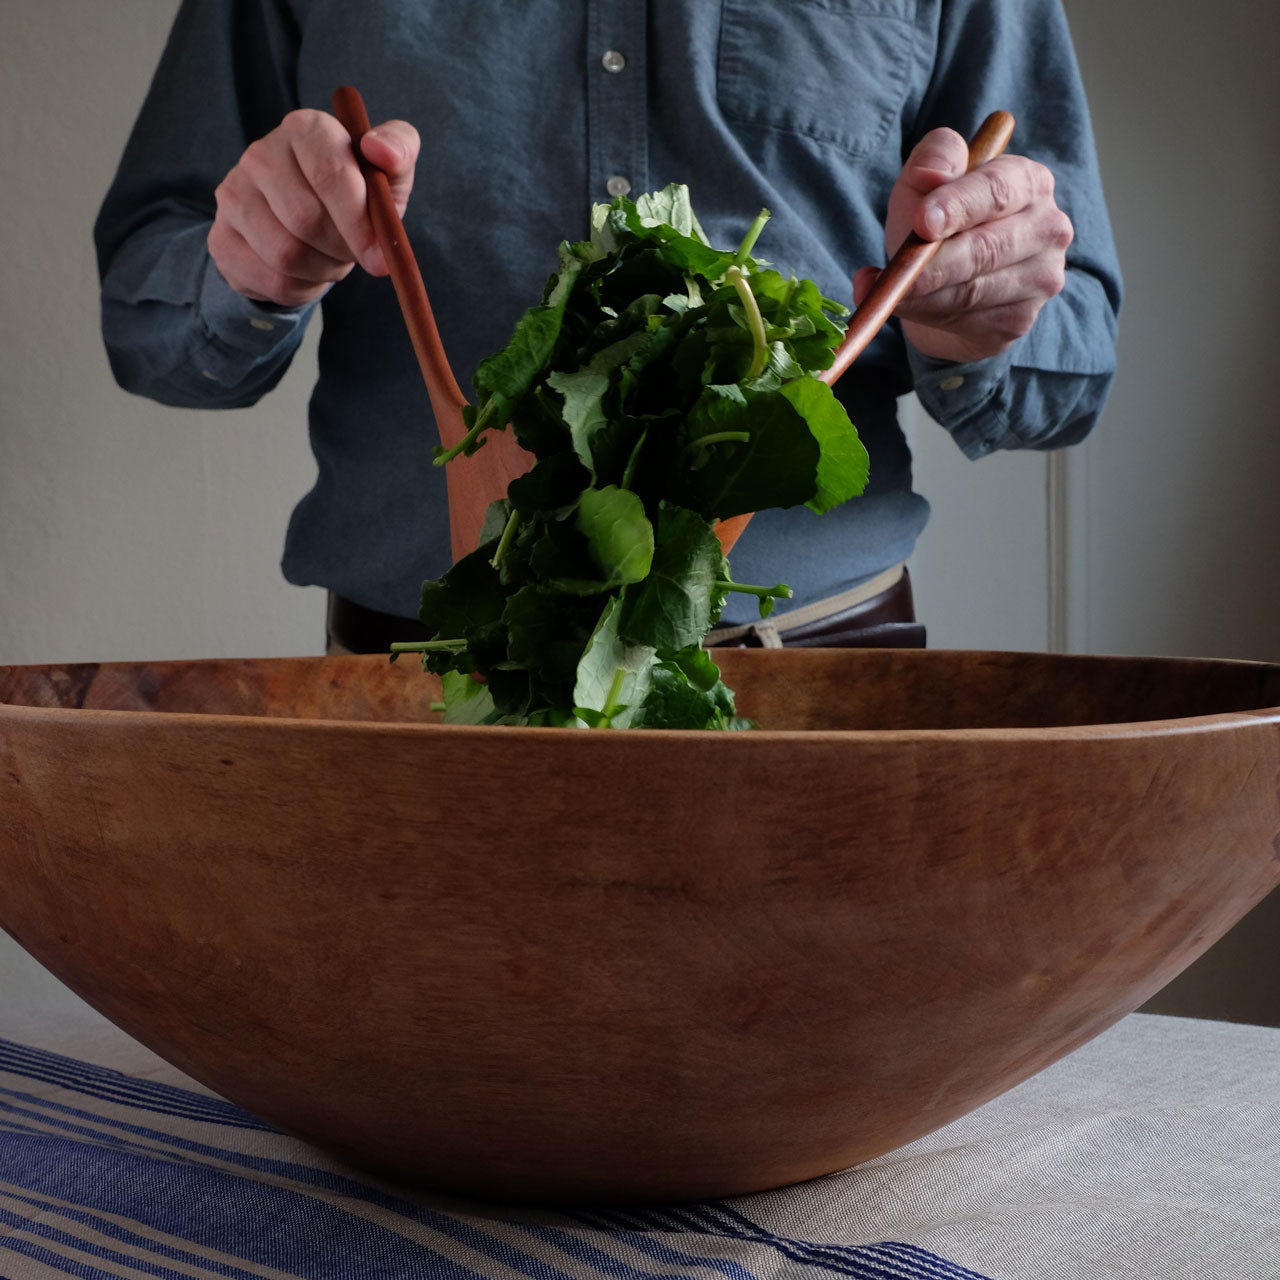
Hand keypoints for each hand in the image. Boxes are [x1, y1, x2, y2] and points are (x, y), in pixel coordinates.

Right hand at [208, 109, 419, 307]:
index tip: (380, 257)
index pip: (329, 174)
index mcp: (305, 129)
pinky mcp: (221, 238)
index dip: (358, 223)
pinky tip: (308, 273)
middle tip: (354, 254)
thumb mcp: (386, 173)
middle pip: (306, 219)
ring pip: (286, 254)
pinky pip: (270, 280)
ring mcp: (233, 194)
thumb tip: (381, 151)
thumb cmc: (355, 195)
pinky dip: (301, 289)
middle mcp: (261, 154)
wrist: (307, 225)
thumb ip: (398, 152)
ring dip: (323, 271)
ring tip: (332, 259)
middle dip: (342, 250)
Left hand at [853, 128, 1073, 363]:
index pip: (996, 191)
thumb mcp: (925, 184)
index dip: (957, 207)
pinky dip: (928, 317)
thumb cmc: (938, 225)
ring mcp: (1041, 276)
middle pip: (987, 248)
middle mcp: (1047, 227)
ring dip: (923, 297)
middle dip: (935, 265)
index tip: (923, 223)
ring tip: (888, 293)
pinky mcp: (1021, 318)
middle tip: (897, 276)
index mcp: (1029, 181)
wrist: (946, 285)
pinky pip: (969, 321)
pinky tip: (907, 308)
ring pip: (973, 291)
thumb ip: (932, 161)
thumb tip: (934, 173)